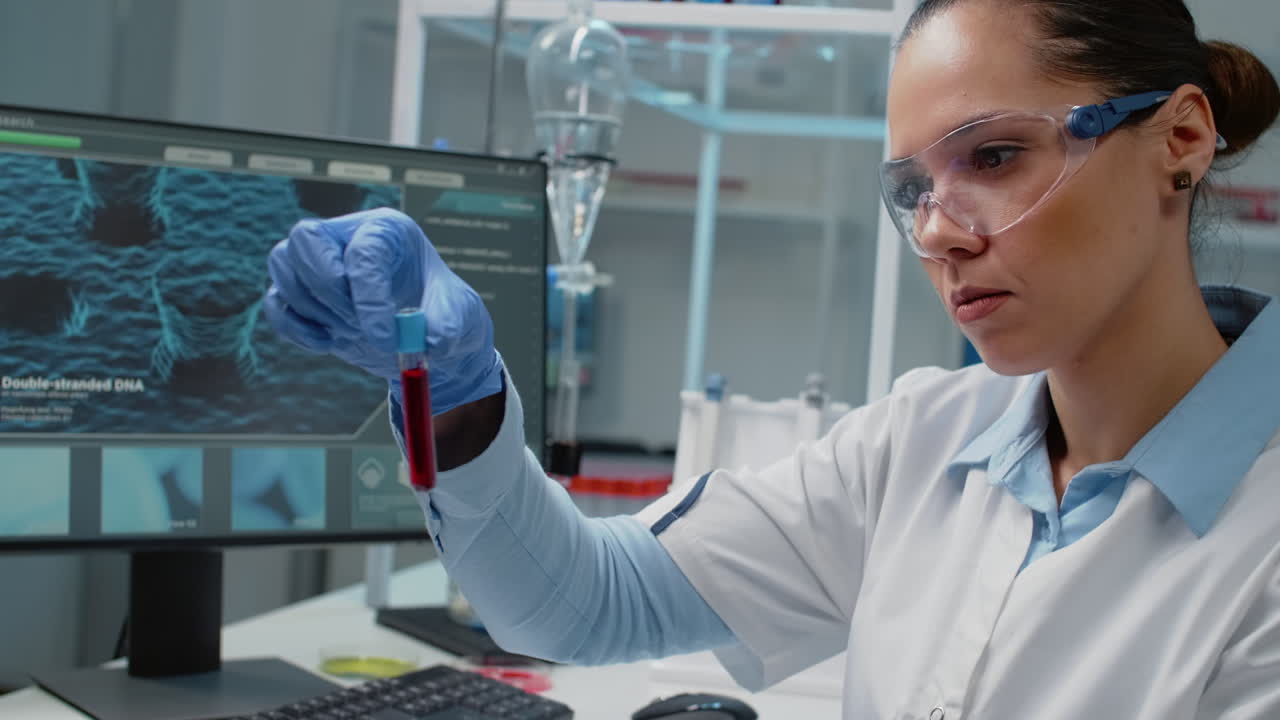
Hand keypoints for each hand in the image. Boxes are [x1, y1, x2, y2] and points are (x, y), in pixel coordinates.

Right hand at [264, 207, 502, 414]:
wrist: (427, 340)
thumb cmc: (445, 316)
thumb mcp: (461, 320)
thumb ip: (447, 328)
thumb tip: (427, 338)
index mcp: (389, 231)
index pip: (364, 250)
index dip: (369, 295)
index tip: (385, 336)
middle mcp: (348, 237)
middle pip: (305, 238)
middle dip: (326, 288)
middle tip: (355, 323)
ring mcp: (321, 264)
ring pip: (282, 264)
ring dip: (312, 308)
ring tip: (351, 331)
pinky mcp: (304, 295)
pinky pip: (275, 302)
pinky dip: (293, 327)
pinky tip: (327, 343)